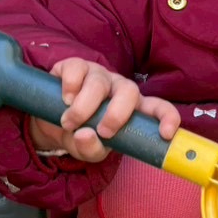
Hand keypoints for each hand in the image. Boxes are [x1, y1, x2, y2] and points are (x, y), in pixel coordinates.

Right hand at [28, 58, 180, 162]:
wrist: (50, 123)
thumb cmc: (79, 136)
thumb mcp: (87, 150)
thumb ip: (91, 149)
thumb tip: (85, 135)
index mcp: (133, 110)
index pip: (159, 108)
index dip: (168, 117)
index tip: (165, 134)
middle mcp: (119, 89)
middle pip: (129, 91)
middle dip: (117, 114)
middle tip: (101, 132)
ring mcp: (98, 75)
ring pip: (99, 83)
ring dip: (83, 108)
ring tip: (69, 123)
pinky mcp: (76, 66)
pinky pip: (77, 69)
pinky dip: (70, 86)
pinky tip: (64, 99)